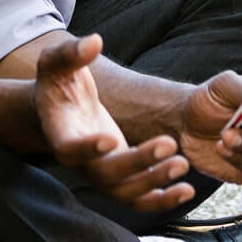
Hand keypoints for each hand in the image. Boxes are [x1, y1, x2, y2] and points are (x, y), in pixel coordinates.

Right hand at [36, 33, 194, 211]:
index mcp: (61, 133)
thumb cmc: (57, 83)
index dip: (87, 148)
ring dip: (154, 183)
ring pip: (124, 192)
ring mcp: (100, 173)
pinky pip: (138, 199)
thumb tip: (94, 41)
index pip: (69, 149)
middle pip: (105, 174)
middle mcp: (80, 161)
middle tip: (168, 144)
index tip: (109, 138)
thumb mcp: (56, 63)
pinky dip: (162, 200)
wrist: (59, 108)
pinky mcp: (119, 177)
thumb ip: (71, 53)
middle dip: (138, 163)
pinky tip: (186, 190)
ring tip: (182, 165)